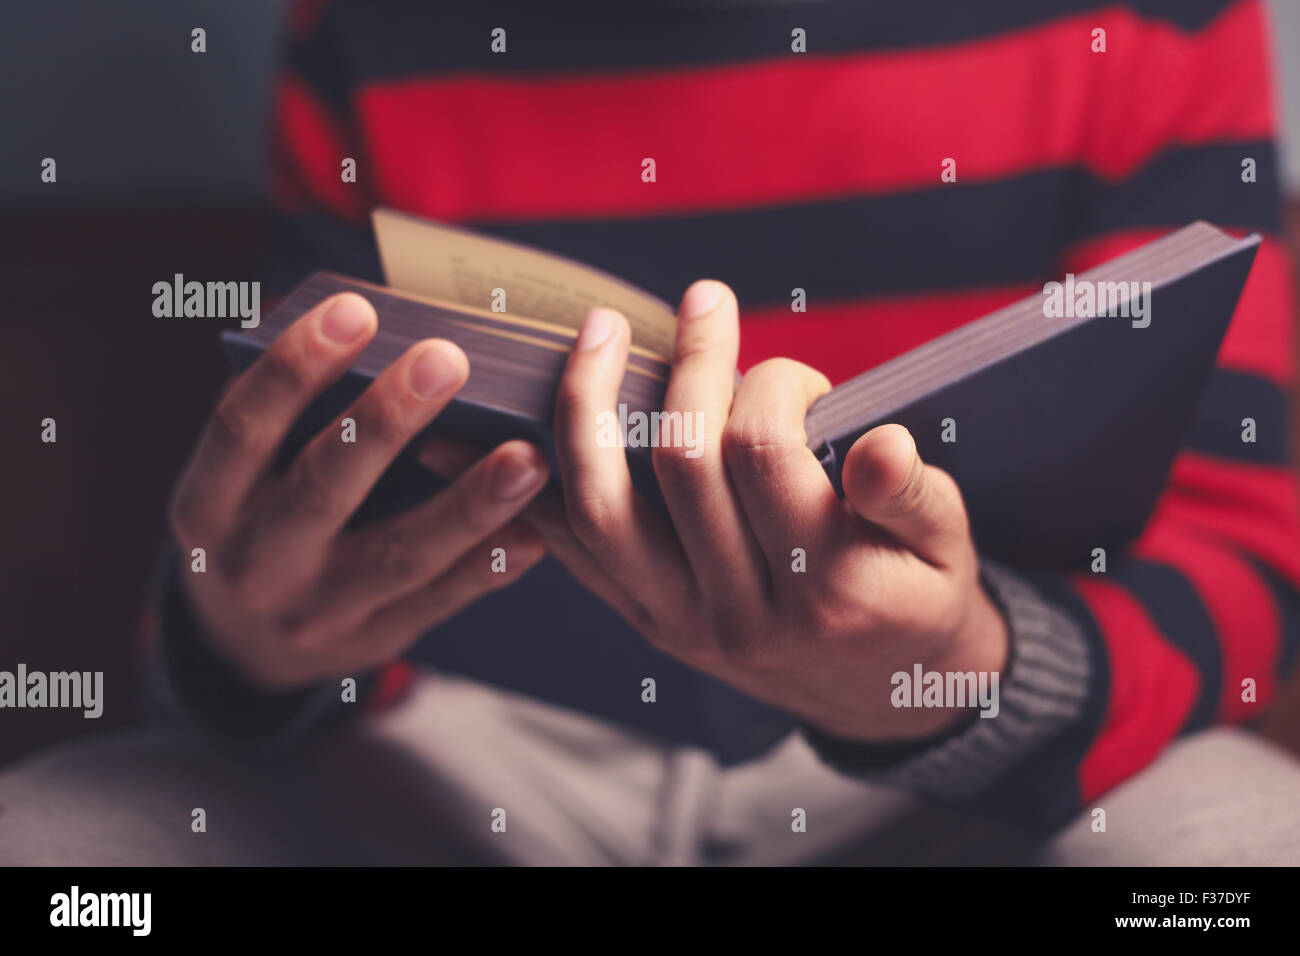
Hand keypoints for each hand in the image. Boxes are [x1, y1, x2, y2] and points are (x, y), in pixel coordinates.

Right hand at [167, 293, 549, 690]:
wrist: (246, 646)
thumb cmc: (258, 521)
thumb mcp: (241, 475)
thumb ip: (282, 410)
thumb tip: (341, 314)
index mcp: (207, 504)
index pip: (243, 427)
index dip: (295, 367)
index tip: (356, 308)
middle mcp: (253, 563)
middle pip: (323, 487)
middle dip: (386, 420)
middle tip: (448, 359)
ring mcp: (314, 612)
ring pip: (397, 555)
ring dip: (467, 504)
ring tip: (527, 458)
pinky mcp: (371, 640)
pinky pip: (437, 602)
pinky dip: (487, 567)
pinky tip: (533, 530)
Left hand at [425, 282, 1006, 741]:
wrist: (879, 691)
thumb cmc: (916, 595)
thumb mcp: (947, 547)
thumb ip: (911, 494)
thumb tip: (876, 444)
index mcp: (825, 589)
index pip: (765, 452)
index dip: (774, 384)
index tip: (798, 375)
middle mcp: (741, 613)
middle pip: (679, 465)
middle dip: (687, 367)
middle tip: (702, 302)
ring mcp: (679, 622)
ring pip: (602, 507)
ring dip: (588, 408)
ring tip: (598, 335)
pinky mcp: (644, 619)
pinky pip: (571, 548)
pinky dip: (536, 484)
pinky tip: (509, 428)